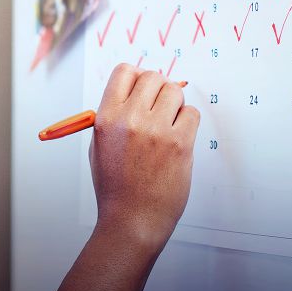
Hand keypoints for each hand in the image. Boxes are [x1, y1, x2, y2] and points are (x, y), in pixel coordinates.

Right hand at [89, 63, 199, 250]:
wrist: (132, 219)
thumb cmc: (116, 186)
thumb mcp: (99, 145)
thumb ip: (114, 115)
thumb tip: (136, 90)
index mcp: (106, 117)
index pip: (124, 71)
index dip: (136, 75)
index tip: (143, 86)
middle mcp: (129, 119)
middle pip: (152, 76)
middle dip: (158, 88)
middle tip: (159, 107)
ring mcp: (156, 131)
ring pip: (175, 91)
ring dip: (174, 104)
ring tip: (168, 125)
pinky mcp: (179, 144)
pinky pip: (191, 113)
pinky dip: (187, 122)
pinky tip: (178, 139)